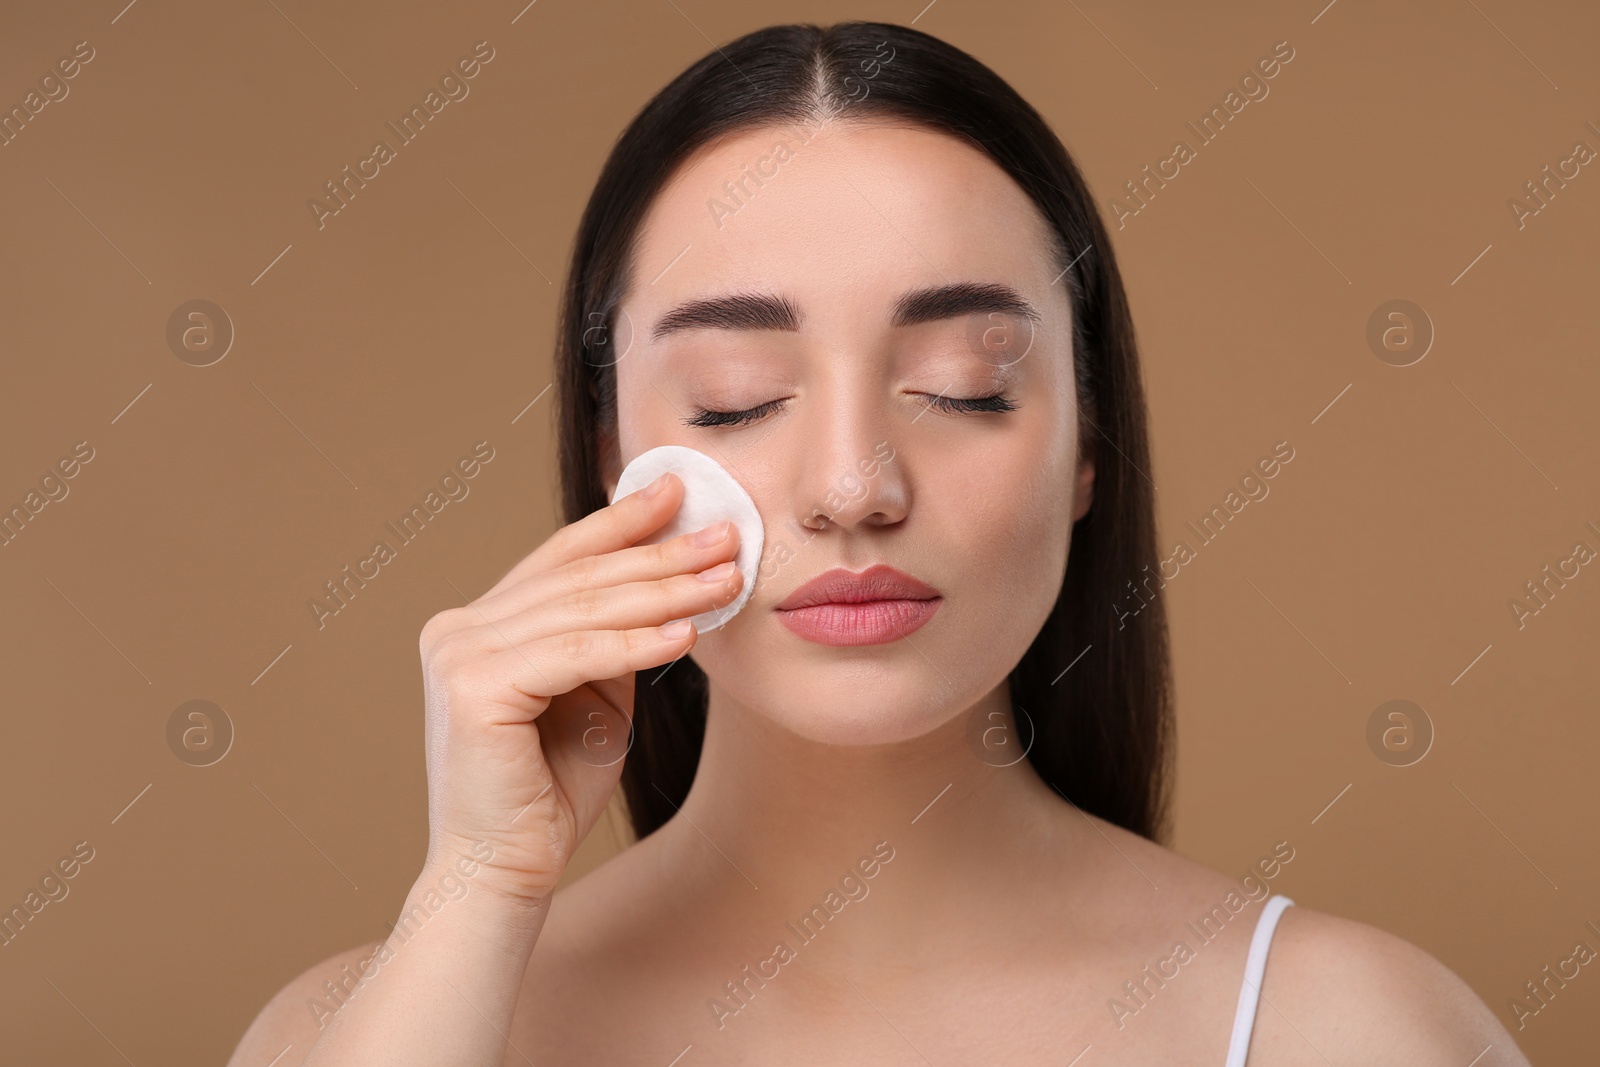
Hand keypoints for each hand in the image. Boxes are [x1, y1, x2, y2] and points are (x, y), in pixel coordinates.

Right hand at [415, 471, 740, 903]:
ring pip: (584, 611)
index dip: (621, 522)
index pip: (560, 559)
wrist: (505, 872)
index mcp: (477, 624)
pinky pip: (577, 654)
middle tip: (726, 534)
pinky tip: (688, 632)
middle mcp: (457, 629)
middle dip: (661, 554)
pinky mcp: (474, 688)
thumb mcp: (593, 696)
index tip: (679, 491)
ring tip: (727, 578)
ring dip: (666, 592)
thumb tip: (667, 578)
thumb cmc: (550, 792)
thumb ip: (610, 639)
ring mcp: (459, 655)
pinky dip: (638, 642)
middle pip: (579, 579)